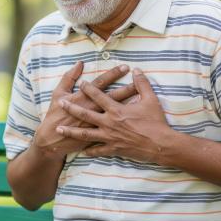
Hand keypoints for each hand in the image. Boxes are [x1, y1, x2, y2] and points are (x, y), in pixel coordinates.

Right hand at [33, 61, 136, 159]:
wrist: (53, 140)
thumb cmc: (55, 115)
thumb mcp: (58, 93)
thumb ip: (68, 78)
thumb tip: (79, 63)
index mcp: (83, 98)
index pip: (102, 83)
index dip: (113, 74)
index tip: (125, 67)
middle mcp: (93, 110)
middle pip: (114, 97)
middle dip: (127, 87)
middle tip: (140, 80)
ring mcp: (97, 124)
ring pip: (117, 112)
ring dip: (129, 105)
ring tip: (142, 98)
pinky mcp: (98, 136)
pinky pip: (118, 126)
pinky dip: (126, 125)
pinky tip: (137, 119)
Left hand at [57, 68, 177, 162]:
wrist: (161, 145)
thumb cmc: (156, 122)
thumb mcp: (151, 99)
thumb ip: (142, 84)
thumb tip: (137, 70)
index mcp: (116, 110)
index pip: (99, 96)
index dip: (89, 88)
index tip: (81, 83)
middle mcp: (109, 123)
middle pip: (86, 114)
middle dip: (72, 108)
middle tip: (61, 103)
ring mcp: (110, 137)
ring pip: (86, 134)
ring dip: (71, 131)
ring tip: (59, 129)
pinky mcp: (114, 149)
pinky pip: (98, 150)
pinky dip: (90, 150)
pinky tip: (82, 150)